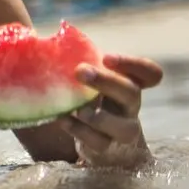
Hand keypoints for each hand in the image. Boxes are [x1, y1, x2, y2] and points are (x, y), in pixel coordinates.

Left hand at [59, 54, 159, 169]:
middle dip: (106, 81)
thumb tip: (38, 39)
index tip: (107, 58)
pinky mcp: (107, 148)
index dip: (133, 64)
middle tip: (80, 71)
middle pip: (131, 93)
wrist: (99, 143)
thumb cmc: (88, 100)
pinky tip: (63, 120)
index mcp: (129, 85)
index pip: (150, 73)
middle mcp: (130, 107)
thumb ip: (79, 64)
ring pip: (123, 126)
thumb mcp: (89, 81)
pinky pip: (99, 142)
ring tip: (77, 109)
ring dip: (97, 116)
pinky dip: (79, 130)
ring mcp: (123, 130)